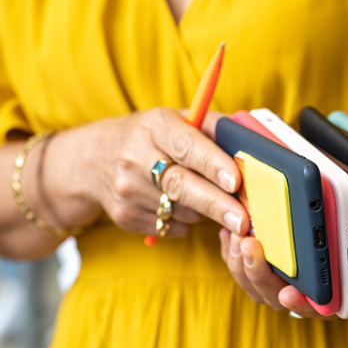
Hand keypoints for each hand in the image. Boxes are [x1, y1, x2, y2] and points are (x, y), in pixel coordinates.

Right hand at [85, 108, 248, 238]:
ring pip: (182, 211)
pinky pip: (171, 227)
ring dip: (205, 211)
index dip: (213, 164)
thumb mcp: (176, 120)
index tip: (235, 181)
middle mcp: (135, 156)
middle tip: (243, 220)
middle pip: (183, 186)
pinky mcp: (125, 217)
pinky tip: (178, 204)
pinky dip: (186, 221)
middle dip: (217, 205)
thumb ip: (214, 127)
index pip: (186, 146)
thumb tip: (254, 142)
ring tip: (205, 195)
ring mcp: (127, 190)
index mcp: (154, 126)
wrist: (93, 160)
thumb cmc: (151, 137)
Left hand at [218, 229, 333, 318]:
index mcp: (331, 289)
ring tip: (237, 235)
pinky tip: (229, 234)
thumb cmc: (337, 224)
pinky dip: (231, 254)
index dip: (302, 303)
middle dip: (259, 272)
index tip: (288, 292)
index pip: (318, 306)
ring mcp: (278, 287)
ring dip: (240, 262)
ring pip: (253, 287)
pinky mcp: (256, 275)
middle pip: (275, 296)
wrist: (318, 222)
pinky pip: (239, 273)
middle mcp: (303, 294)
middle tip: (250, 244)